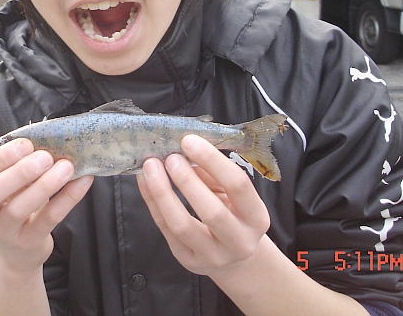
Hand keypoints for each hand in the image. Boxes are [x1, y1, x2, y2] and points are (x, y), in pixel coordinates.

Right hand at [0, 138, 93, 272]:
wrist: (19, 249)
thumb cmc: (14, 202)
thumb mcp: (9, 182)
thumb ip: (19, 162)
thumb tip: (49, 138)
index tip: (25, 144)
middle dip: (18, 172)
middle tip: (45, 157)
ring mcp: (4, 232)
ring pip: (18, 209)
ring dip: (44, 185)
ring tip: (66, 168)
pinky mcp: (28, 243)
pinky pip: (48, 220)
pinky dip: (67, 199)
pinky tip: (82, 182)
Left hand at [136, 134, 269, 279]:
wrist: (234, 257)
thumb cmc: (232, 214)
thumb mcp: (231, 194)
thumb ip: (213, 173)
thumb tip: (185, 149)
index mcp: (256, 218)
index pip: (238, 185)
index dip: (212, 161)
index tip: (190, 141)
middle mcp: (239, 242)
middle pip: (211, 212)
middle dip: (186, 180)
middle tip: (169, 157)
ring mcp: (214, 256)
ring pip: (183, 226)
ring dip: (163, 193)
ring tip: (151, 168)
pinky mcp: (188, 261)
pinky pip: (166, 230)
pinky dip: (152, 202)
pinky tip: (145, 182)